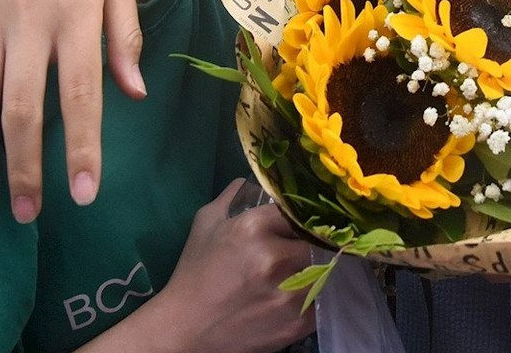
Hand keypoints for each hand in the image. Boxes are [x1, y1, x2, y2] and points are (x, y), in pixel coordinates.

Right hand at [138, 181, 317, 352]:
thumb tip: (250, 180)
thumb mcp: (206, 223)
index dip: (298, 218)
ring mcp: (289, 293)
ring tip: (296, 274)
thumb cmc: (194, 274)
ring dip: (314, 271)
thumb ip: (232, 197)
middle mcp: (276, 258)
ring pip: (324, 270)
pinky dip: (313, 297)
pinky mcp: (298, 323)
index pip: (298, 211)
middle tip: (296, 251)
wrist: (185, 330)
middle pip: (316, 241)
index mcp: (254, 228)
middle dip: (308, 244)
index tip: (296, 225)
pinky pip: (321, 300)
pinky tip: (294, 297)